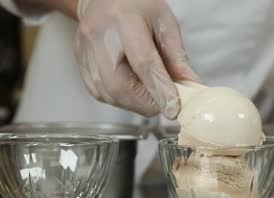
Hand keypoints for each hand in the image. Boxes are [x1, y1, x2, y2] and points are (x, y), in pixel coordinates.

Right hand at [74, 0, 198, 118]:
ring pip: (107, 92)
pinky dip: (119, 100)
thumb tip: (190, 84)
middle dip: (145, 103)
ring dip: (133, 104)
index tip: (173, 108)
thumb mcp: (165, 23)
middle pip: (119, 84)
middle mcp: (99, 36)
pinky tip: (132, 93)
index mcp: (124, 21)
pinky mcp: (80, 61)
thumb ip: (177, 56)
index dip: (160, 89)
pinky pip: (98, 92)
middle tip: (163, 104)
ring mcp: (85, 50)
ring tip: (150, 97)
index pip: (143, 63)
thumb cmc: (137, 6)